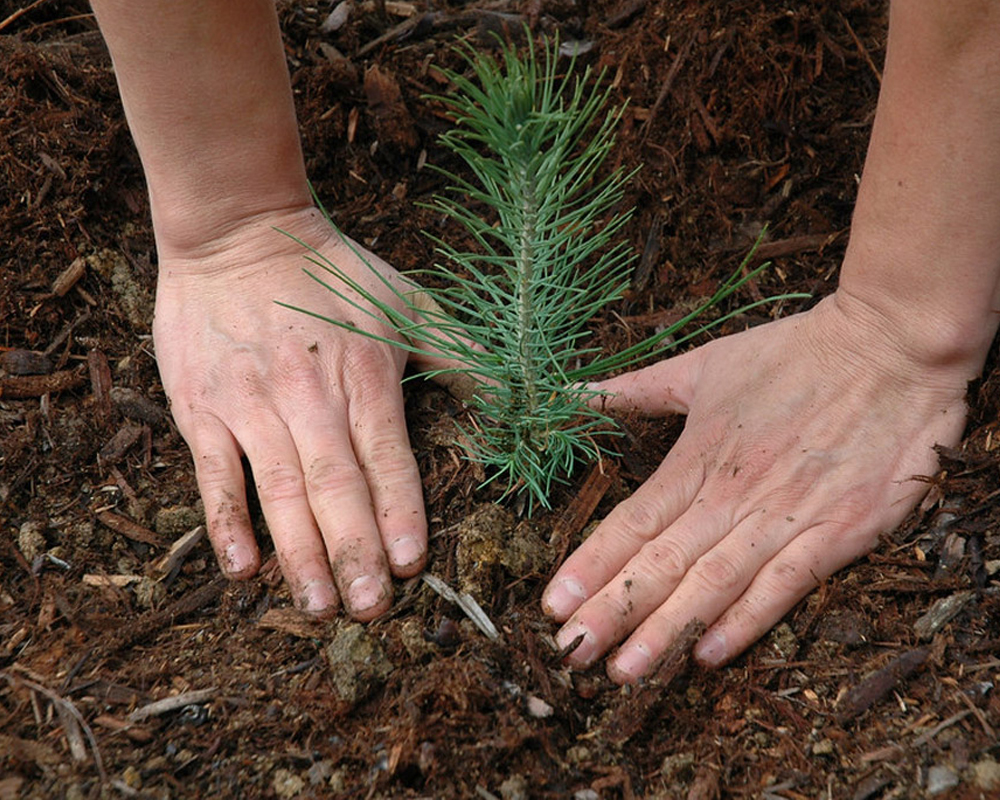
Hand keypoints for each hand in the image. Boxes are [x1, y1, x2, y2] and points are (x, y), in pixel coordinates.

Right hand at [153, 206, 443, 619]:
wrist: (236, 230)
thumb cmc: (331, 271)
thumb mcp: (407, 301)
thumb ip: (461, 354)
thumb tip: (520, 397)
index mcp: (363, 373)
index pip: (387, 455)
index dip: (399, 511)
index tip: (412, 564)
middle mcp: (308, 394)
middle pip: (335, 484)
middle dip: (354, 550)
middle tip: (371, 610)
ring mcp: (251, 403)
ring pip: (278, 489)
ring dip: (300, 551)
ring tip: (319, 606)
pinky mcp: (203, 407)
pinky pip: (214, 473)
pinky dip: (227, 521)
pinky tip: (244, 568)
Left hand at [542, 290, 972, 680]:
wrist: (891, 347)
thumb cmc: (794, 354)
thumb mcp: (705, 365)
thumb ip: (636, 389)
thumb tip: (573, 391)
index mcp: (698, 457)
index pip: (632, 522)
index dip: (590, 566)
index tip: (552, 604)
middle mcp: (733, 494)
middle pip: (662, 562)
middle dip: (613, 611)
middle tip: (571, 653)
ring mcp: (786, 516)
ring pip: (713, 583)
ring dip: (666, 630)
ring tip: (625, 671)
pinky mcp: (838, 532)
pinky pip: (785, 585)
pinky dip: (746, 621)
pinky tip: (708, 655)